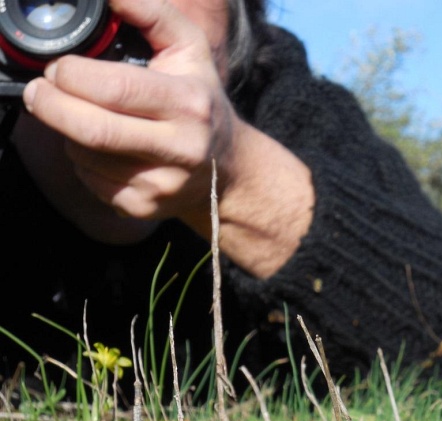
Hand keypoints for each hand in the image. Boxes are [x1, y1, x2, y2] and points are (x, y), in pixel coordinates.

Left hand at [21, 0, 314, 277]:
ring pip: (83, 155)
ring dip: (68, 132)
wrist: (228, 169)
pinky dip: (81, 159)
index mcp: (189, 104)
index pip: (114, 89)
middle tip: (39, 92)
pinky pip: (89, 179)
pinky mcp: (144, 206)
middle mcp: (180, 148)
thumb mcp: (191, 50)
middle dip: (50, 106)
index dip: (71, 76)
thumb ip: (152, 14)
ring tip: (84, 118)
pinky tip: (101, 148)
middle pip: (91, 130)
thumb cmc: (201, 101)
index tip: (58, 68)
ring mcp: (161, 183)